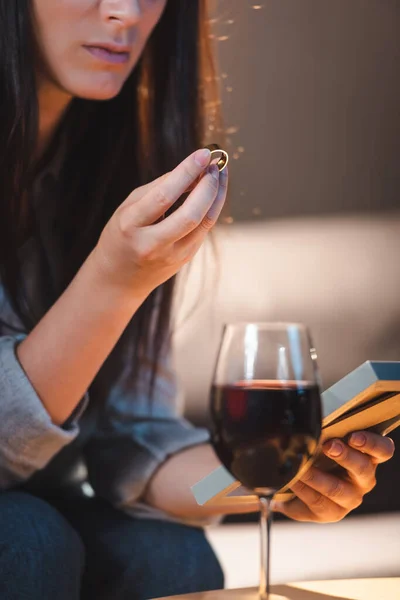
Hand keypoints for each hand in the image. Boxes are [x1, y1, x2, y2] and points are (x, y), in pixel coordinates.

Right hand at [92, 148, 227, 295]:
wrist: (119, 280)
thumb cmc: (121, 235)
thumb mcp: (128, 209)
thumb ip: (158, 189)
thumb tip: (192, 170)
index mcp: (131, 227)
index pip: (163, 197)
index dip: (186, 173)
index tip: (203, 153)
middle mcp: (152, 244)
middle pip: (190, 215)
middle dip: (208, 186)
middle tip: (215, 164)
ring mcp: (171, 256)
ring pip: (204, 223)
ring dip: (216, 194)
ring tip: (219, 172)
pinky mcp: (185, 259)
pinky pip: (204, 229)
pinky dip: (212, 206)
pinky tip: (213, 190)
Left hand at [273, 431, 394, 521]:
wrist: (297, 488)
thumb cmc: (316, 456)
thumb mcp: (322, 441)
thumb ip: (324, 431)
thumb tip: (308, 419)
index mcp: (368, 457)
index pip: (383, 450)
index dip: (372, 443)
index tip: (354, 437)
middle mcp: (363, 479)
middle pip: (363, 468)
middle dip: (345, 456)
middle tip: (328, 446)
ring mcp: (350, 499)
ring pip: (337, 488)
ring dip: (316, 476)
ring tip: (301, 466)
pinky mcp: (332, 513)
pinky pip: (318, 501)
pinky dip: (303, 488)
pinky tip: (292, 479)